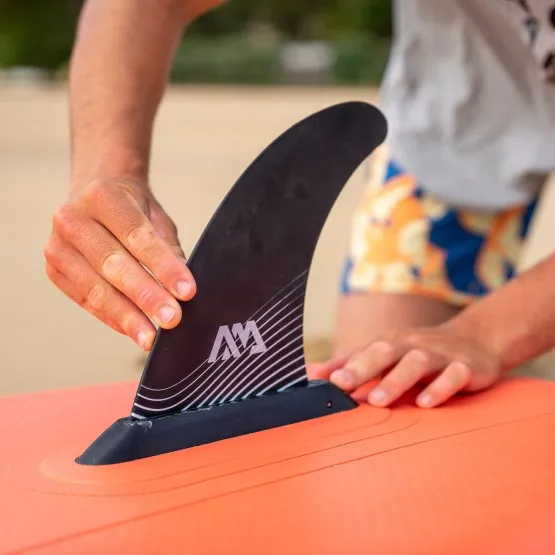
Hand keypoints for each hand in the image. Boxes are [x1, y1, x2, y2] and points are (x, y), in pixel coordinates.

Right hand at [44, 178, 195, 350]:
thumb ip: (168, 250)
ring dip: (128, 316)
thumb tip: (183, 290)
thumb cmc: (132, 208)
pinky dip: (113, 318)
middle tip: (172, 319)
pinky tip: (133, 331)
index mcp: (103, 196)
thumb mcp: (156, 218)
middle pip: (114, 264)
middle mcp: (73, 218)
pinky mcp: (55, 270)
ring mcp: (58, 245)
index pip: (138, 236)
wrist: (93, 194)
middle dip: (146, 296)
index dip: (164, 266)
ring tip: (152, 337)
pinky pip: (86, 301)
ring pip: (96, 288)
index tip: (187, 291)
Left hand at [317, 322, 501, 407]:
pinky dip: (440, 388)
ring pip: (416, 363)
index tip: (320, 382)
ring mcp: (439, 355)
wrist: (475, 339)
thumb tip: (310, 373)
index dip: (340, 367)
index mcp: (389, 344)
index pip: (361, 354)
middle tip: (342, 385)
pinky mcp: (466, 367)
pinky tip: (426, 403)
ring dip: (396, 380)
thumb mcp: (384, 353)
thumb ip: (349, 363)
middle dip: (362, 368)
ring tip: (378, 400)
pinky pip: (454, 376)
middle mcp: (410, 346)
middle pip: (384, 351)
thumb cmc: (418, 351)